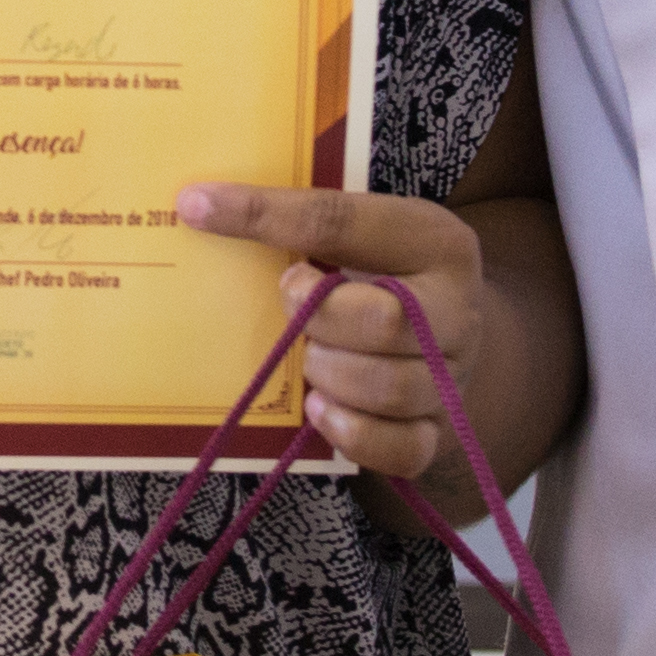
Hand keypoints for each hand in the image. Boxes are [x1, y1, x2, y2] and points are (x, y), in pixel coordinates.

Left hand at [174, 182, 495, 497]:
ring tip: (310, 358)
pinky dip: (349, 432)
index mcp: (433, 240)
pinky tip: (319, 408)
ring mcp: (455, 376)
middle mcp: (457, 308)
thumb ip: (307, 227)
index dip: (263, 215)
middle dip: (316, 319)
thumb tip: (199, 206)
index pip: (340, 221)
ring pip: (388, 388)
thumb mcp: (364, 237)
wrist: (450, 340)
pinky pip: (399, 449)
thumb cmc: (385, 279)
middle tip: (291, 309)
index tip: (198, 206)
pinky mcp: (440, 434)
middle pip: (383, 321)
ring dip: (328, 374)